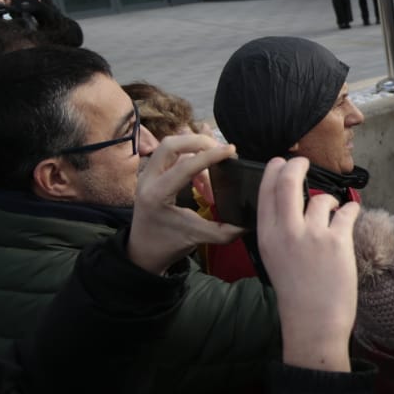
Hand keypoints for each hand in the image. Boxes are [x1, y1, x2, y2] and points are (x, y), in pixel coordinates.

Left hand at [127, 134, 243, 274]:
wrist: (142, 252)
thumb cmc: (168, 245)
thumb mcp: (198, 237)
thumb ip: (226, 230)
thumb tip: (251, 222)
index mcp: (157, 195)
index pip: (185, 165)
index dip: (211, 155)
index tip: (232, 151)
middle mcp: (147, 180)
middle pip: (171, 144)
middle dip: (199, 141)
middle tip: (222, 150)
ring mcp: (146, 174)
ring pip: (169, 146)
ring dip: (194, 147)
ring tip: (215, 163)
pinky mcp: (151, 174)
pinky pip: (170, 154)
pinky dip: (190, 157)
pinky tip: (204, 175)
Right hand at [255, 157, 359, 372]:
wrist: (313, 320)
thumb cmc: (295, 292)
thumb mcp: (274, 259)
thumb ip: (280, 232)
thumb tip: (294, 207)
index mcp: (267, 236)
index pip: (266, 192)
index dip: (273, 171)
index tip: (281, 162)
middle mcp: (287, 231)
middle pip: (288, 182)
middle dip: (297, 166)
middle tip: (303, 162)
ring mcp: (312, 235)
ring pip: (322, 199)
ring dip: (330, 201)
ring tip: (333, 213)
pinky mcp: (337, 242)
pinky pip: (347, 211)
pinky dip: (350, 210)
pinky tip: (349, 216)